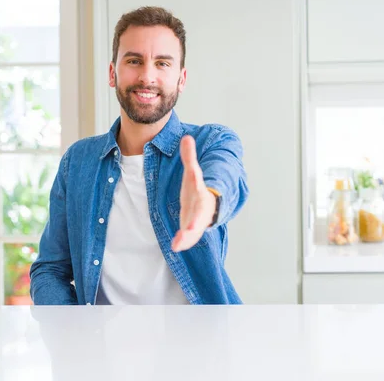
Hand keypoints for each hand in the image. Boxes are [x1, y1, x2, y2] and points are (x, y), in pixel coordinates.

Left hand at [171, 135, 216, 251]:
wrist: (207, 206)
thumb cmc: (197, 190)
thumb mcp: (192, 173)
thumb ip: (189, 157)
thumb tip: (187, 137)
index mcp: (201, 193)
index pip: (199, 189)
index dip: (197, 185)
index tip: (194, 182)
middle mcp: (202, 209)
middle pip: (199, 216)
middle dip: (195, 223)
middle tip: (189, 230)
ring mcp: (197, 221)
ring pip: (194, 230)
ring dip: (187, 237)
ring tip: (178, 244)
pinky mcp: (192, 230)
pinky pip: (188, 237)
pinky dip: (183, 242)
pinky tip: (176, 246)